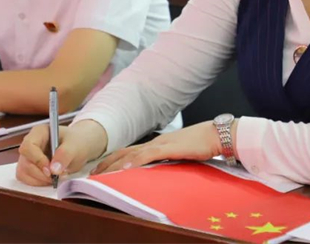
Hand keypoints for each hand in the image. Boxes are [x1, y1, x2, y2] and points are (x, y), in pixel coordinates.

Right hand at [16, 120, 106, 186]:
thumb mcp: (75, 145)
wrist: (80, 147)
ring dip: (39, 179)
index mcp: (39, 132)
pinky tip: (50, 179)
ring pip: (24, 172)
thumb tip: (53, 169)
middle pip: (25, 162)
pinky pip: (26, 179)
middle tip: (57, 176)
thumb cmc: (77, 141)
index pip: (28, 146)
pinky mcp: (29, 168)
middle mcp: (30, 144)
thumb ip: (65, 154)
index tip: (50, 170)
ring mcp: (29, 156)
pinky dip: (38, 183)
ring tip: (56, 177)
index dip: (37, 160)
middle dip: (41, 173)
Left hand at [94, 121, 221, 173]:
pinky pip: (147, 156)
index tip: (102, 169)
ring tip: (101, 173)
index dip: (114, 160)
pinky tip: (124, 168)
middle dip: (107, 163)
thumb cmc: (202, 144)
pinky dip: (133, 161)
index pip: (130, 151)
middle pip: (125, 152)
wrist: (216, 135)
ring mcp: (161, 144)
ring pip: (131, 154)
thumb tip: (160, 169)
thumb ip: (169, 160)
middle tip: (92, 173)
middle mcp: (156, 142)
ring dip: (114, 164)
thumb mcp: (181, 153)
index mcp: (158, 144)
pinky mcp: (169, 148)